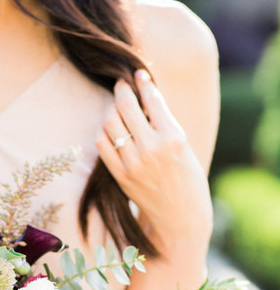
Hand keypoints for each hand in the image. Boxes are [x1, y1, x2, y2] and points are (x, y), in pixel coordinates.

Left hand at [95, 70, 211, 253]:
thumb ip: (165, 122)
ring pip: (110, 123)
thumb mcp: (183, 145)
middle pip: (126, 106)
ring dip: (111, 110)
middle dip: (122, 90)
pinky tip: (110, 130)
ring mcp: (133, 162)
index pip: (152, 98)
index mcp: (173, 137)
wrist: (180, 215)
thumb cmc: (187, 178)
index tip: (137, 73)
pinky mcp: (121, 175)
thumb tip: (146, 94)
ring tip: (116, 109)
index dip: (142, 82)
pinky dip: (104, 132)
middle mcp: (152, 148)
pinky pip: (102, 145)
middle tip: (121, 84)